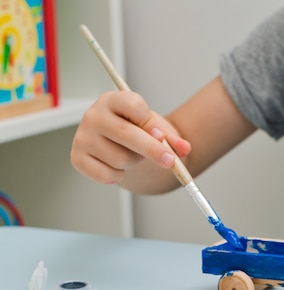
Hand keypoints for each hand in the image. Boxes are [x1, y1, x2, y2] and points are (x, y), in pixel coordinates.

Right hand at [70, 91, 189, 184]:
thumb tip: (184, 149)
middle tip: (169, 161)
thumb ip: (173, 139)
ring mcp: (82, 137)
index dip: (149, 123)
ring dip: (135, 162)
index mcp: (112, 100)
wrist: (119, 143)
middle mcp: (93, 115)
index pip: (132, 106)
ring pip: (120, 158)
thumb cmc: (138, 131)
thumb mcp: (157, 129)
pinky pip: (107, 174)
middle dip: (152, 150)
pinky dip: (120, 175)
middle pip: (126, 134)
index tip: (161, 136)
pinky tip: (119, 167)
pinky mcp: (77, 158)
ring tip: (134, 156)